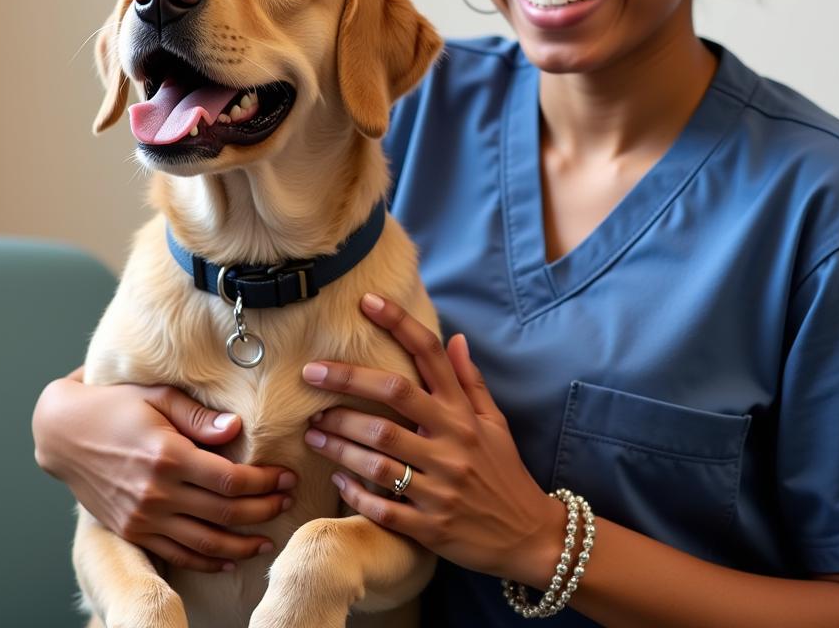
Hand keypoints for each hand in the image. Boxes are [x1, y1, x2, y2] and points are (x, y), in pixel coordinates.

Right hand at [32, 369, 296, 571]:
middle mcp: (157, 493)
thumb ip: (199, 416)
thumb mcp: (159, 397)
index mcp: (168, 456)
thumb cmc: (116, 407)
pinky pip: (176, 554)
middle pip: (225, 513)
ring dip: (241, 544)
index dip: (265, 482)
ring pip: (204, 542)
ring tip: (268, 540)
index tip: (287, 477)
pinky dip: (206, 561)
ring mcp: (143, 518)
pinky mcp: (132, 531)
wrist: (64, 435)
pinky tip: (229, 560)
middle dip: (264, 510)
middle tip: (288, 502)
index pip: (230, 480)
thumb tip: (236, 428)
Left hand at [300, 294, 563, 586]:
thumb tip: (455, 337)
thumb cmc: (504, 473)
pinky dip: (355, 491)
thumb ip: (470, 381)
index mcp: (465, 415)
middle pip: (393, 399)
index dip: (398, 324)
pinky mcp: (430, 526)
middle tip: (311, 374)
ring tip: (312, 430)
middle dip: (347, 382)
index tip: (367, 301)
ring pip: (379, 454)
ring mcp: (440, 486)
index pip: (430, 356)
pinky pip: (383, 506)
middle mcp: (452, 444)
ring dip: (339, 440)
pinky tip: (336, 477)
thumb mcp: (495, 423)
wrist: (528, 537)